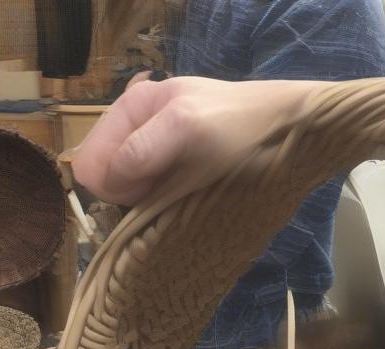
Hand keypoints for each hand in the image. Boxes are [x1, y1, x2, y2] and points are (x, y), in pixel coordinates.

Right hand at [72, 76, 316, 205]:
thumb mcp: (186, 130)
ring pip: (134, 192)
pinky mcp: (183, 173)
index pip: (91, 163)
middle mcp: (142, 128)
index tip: (146, 196)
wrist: (292, 130)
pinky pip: (158, 198)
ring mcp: (162, 152)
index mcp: (132, 108)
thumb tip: (103, 182)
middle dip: (131, 194)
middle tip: (168, 197)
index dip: (114, 188)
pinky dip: (168, 204)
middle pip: (110, 179)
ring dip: (151, 202)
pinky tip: (193, 199)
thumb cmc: (242, 128)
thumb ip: (141, 151)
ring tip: (185, 196)